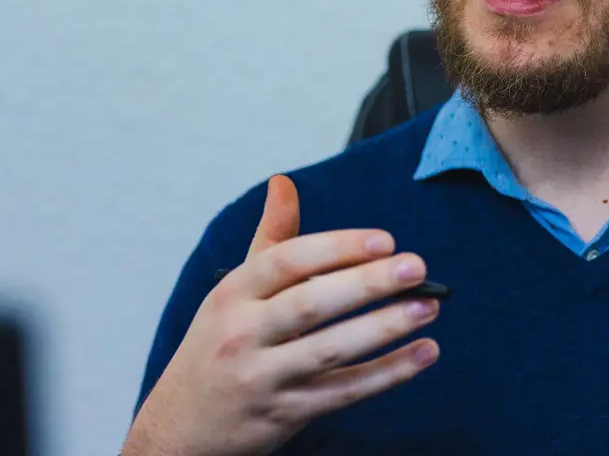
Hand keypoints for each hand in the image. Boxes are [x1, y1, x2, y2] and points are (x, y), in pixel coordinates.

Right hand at [123, 175, 440, 455]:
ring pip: (330, 351)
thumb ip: (269, 238)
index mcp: (233, 293)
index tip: (384, 239)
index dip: (336, 248)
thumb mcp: (233, 291)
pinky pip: (343, 393)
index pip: (286, 262)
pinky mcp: (284, 415)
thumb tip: (284, 182)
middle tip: (416, 265)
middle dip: (367, 283)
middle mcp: (243, 333)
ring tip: (428, 306)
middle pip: (310, 304)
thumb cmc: (217, 345)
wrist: (181, 426)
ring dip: (383, 328)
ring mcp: (263, 378)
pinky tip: (423, 353)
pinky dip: (387, 374)